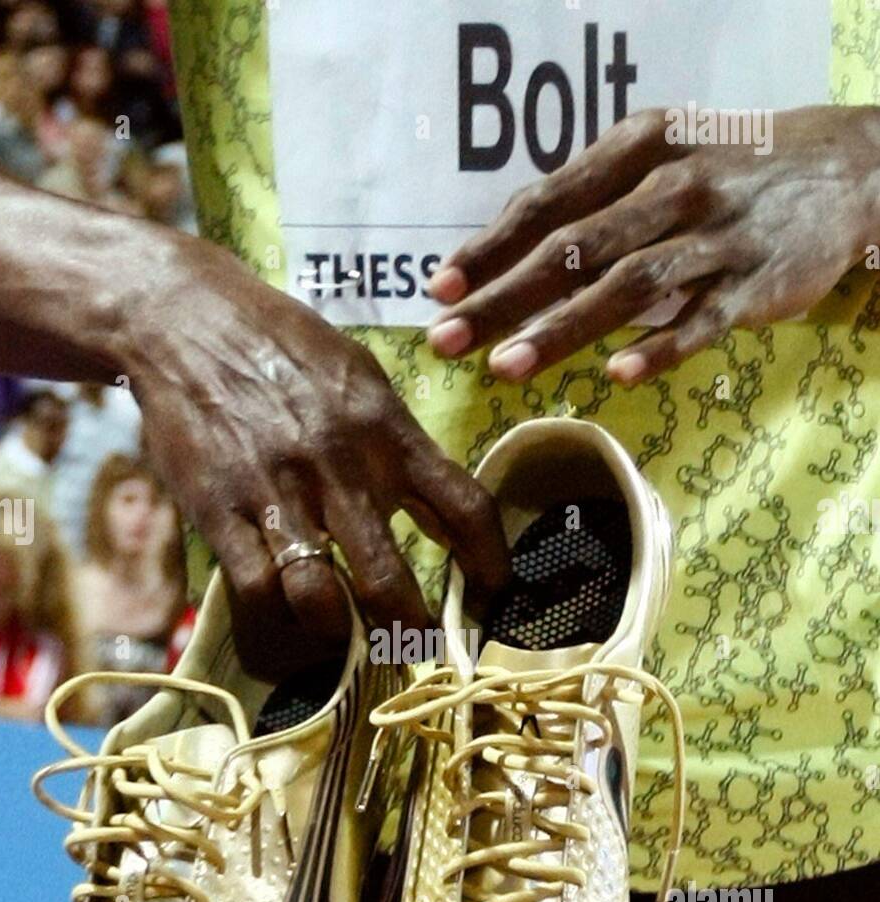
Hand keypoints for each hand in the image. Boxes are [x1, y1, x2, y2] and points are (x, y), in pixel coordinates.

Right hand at [0, 154, 507, 680]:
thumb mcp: (359, 375)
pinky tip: (285, 611)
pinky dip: (275, 614)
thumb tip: (437, 499)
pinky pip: (256, 590)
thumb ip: (399, 438)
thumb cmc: (281, 344)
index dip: (490, 562)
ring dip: (339, 633)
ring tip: (346, 638)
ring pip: (319, 599)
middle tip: (415, 645)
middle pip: (389, 579)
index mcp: (386, 430)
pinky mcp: (219, 511)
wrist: (183, 318)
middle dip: (409, 628)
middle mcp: (339, 468)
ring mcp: (276, 494)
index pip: (463, 506)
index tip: (495, 591)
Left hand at [426, 106, 879, 384]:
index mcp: (638, 149)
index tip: (440, 290)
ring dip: (563, 327)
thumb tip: (512, 255)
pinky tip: (616, 374)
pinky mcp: (756, 283)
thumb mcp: (660, 158)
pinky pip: (701, 320)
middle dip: (504, 298)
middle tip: (447, 339)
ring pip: (629, 286)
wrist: (845, 169)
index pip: (547, 203)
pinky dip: (660, 346)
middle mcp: (673, 187)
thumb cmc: (728, 169)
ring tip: (507, 367)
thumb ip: (594, 201)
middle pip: (574, 248)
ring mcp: (716, 237)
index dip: (490, 248)